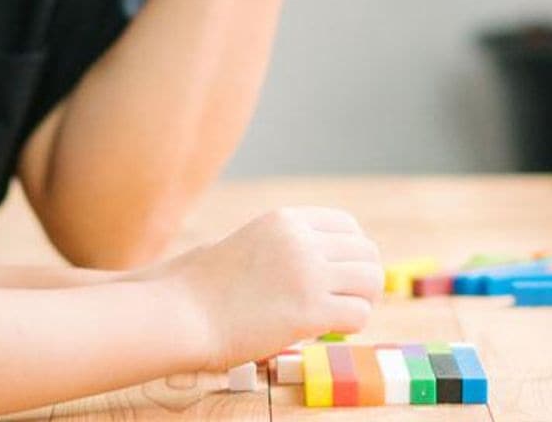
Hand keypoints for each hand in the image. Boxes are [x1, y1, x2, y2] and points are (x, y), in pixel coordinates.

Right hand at [146, 206, 380, 370]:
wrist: (180, 314)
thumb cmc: (201, 288)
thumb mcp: (245, 243)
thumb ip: (279, 245)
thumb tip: (308, 264)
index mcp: (285, 220)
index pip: (348, 226)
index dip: (352, 252)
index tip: (341, 274)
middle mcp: (302, 240)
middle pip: (366, 252)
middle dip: (362, 278)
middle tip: (347, 300)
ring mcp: (308, 274)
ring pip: (371, 281)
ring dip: (362, 300)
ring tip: (342, 315)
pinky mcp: (310, 311)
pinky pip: (359, 314)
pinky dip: (352, 325)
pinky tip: (331, 330)